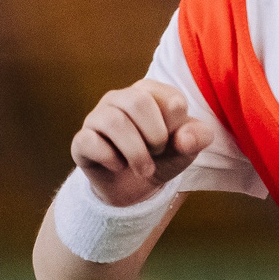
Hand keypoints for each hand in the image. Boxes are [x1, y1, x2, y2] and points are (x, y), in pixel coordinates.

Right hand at [69, 79, 212, 207]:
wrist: (136, 188)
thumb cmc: (164, 157)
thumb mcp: (187, 148)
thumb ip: (197, 137)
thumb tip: (185, 139)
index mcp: (149, 91)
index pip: (170, 99)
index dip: (177, 127)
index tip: (173, 140)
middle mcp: (120, 98)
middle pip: (137, 102)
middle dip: (155, 136)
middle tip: (157, 153)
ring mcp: (97, 117)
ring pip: (113, 121)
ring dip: (136, 153)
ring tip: (144, 168)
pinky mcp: (81, 140)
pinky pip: (90, 142)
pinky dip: (111, 160)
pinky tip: (118, 166)